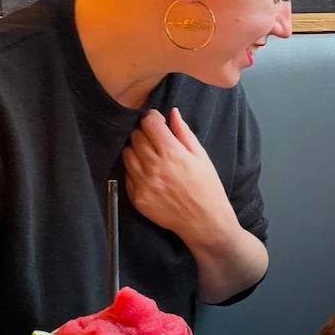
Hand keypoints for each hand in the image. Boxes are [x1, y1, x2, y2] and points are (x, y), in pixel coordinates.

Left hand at [122, 108, 239, 241]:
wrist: (204, 222)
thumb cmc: (207, 188)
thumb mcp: (202, 157)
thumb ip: (184, 133)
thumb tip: (172, 113)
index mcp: (172, 153)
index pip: (149, 123)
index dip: (152, 118)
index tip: (157, 121)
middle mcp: (153, 166)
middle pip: (136, 136)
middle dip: (144, 133)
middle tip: (154, 139)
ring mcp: (142, 182)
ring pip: (127, 154)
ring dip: (136, 150)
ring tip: (149, 156)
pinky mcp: (136, 197)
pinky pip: (127, 174)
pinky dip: (135, 170)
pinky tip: (148, 173)